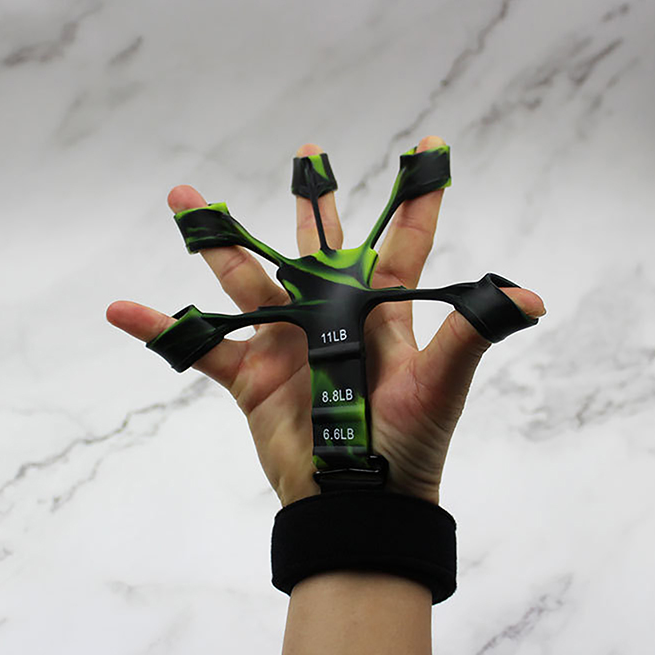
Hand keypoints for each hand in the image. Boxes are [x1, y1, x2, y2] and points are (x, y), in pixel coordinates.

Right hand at [107, 135, 544, 506]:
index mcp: (380, 315)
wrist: (358, 506)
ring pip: (247, 280)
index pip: (401, 245)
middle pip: (319, 248)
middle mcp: (332, 319)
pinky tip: (124, 309)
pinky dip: (164, 330)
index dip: (416, 200)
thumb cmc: (407, 445)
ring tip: (187, 200)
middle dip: (314, 203)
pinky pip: (201, 346)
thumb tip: (530, 297)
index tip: (427, 149)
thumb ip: (471, 334)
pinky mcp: (253, 377)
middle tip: (306, 152)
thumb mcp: (439, 386)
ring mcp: (289, 344)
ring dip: (216, 243)